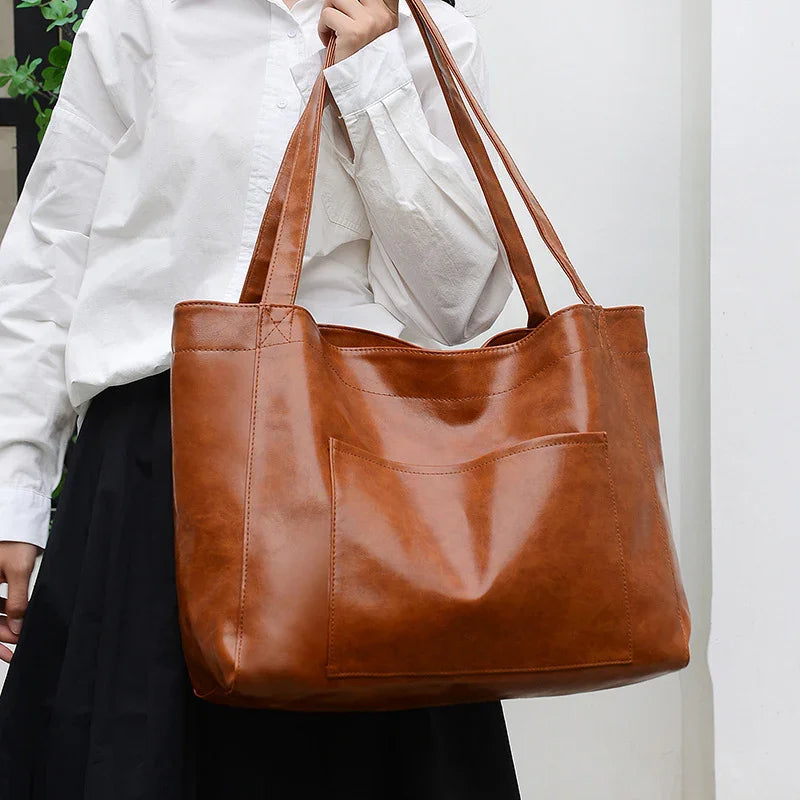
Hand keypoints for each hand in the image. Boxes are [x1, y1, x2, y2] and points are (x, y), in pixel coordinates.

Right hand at [0, 542, 38, 662]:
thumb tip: (17, 626)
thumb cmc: (13, 540)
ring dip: (2, 625)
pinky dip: (2, 612)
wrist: (16, 523)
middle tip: (16, 644)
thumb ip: (18, 600)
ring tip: (18, 634)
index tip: (7, 651)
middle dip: (0, 633)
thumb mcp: (18, 570)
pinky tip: (15, 619)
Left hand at [318, 0, 398, 63]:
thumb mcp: (374, 33)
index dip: (357, 1)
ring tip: (334, 34)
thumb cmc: (363, 64)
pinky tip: (330, 43)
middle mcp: (382, 15)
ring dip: (329, 15)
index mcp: (389, 13)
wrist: (364, 93)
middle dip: (337, 5)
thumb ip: (368, 12)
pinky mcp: (352, 33)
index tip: (351, 10)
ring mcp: (368, 23)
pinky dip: (322, 29)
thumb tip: (347, 2)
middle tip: (337, 25)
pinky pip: (327, 15)